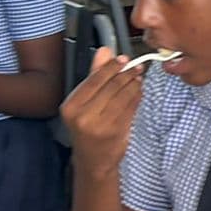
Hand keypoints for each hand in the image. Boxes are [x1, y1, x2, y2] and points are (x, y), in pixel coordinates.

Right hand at [61, 48, 143, 165]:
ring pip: (123, 96)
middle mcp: (83, 116)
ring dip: (134, 84)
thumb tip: (104, 51)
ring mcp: (100, 125)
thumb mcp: (84, 103)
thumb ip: (94, 75)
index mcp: (71, 106)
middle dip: (126, 74)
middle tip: (135, 66)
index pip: (94, 80)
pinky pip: (131, 108)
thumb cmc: (87, 127)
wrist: (92, 160)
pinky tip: (139, 91)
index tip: (123, 59)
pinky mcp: (116, 132)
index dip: (111, 67)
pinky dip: (137, 96)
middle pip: (111, 87)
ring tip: (138, 77)